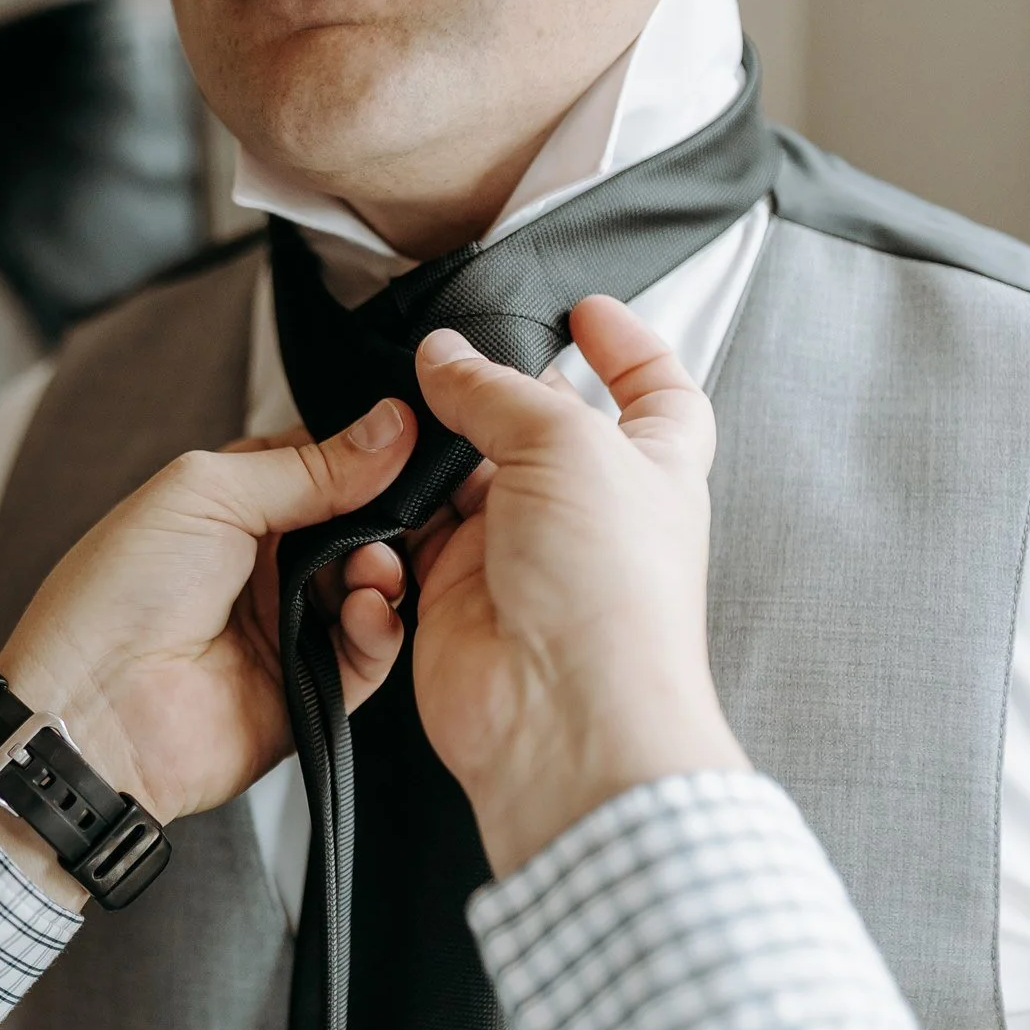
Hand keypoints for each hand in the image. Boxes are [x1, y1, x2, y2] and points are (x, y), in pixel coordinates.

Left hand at [0, 401, 416, 881]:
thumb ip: (307, 464)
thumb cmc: (120, 592)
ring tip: (372, 568)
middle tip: (408, 508)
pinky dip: (380, 629)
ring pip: (372, 588)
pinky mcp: (309, 690)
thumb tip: (391, 426)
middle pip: (358, 526)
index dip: (368, 455)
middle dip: (388, 516)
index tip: (411, 443)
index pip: (324, 466)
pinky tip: (370, 610)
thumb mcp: (208, 492)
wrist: (95, 708)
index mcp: (232, 506)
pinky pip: (369, 654)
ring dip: (385, 571)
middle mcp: (265, 565)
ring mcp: (288, 627)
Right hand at [407, 297, 749, 876]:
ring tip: (396, 430)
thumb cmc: (609, 592)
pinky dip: (388, 520)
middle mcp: (585, 510)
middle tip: (442, 362)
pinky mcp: (456, 594)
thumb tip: (445, 357)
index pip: (655, 390)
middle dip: (488, 396)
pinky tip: (374, 496)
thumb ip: (496, 390)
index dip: (626, 345)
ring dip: (425, 458)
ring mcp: (518, 554)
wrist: (561, 715)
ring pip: (459, 480)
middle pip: (533, 429)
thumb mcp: (565, 443)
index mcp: (650, 467)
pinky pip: (409, 539)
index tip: (583, 313)